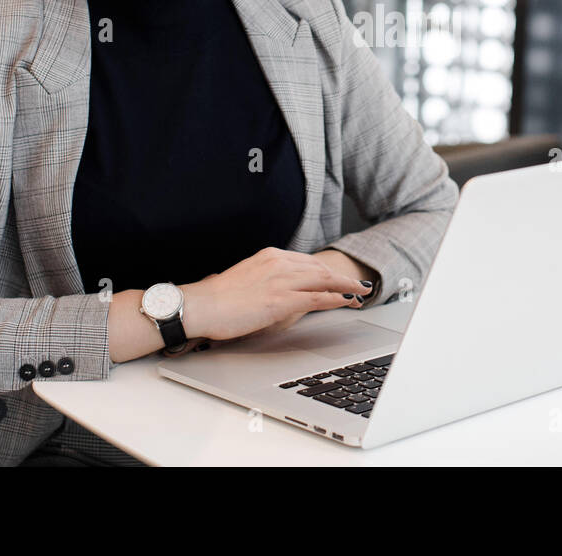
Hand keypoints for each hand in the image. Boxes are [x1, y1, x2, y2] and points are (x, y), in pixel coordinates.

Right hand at [181, 246, 369, 341]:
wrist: (200, 306)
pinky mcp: (281, 300)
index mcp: (269, 256)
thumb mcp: (245, 280)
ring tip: (360, 293)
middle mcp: (278, 263)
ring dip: (346, 287)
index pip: (306, 262)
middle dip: (342, 277)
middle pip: (319, 269)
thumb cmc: (216, 298)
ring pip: (324, 281)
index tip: (337, 277)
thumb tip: (268, 291)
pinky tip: (347, 301)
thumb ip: (262, 281)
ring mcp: (281, 281)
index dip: (326, 271)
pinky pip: (317, 298)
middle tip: (358, 284)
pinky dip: (336, 299)